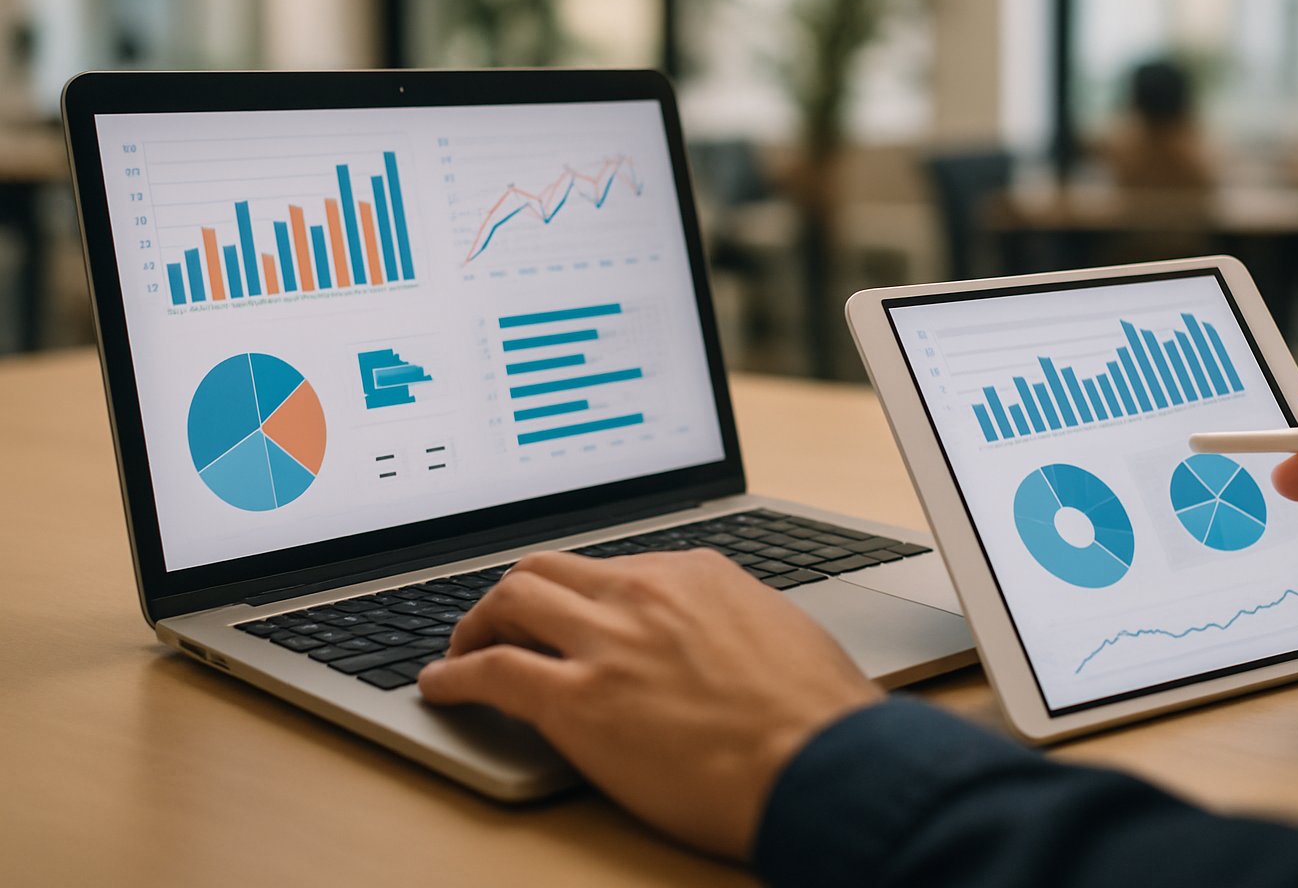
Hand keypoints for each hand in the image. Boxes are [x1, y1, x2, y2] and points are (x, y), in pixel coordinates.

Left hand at [416, 549, 882, 856]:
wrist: (823, 764)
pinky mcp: (578, 701)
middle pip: (550, 568)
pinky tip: (441, 686)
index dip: (579, 594)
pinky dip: (454, 675)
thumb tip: (715, 634)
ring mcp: (607, 642)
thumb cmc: (820, 714)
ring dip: (477, 623)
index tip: (569, 614)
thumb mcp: (782, 632)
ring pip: (511, 600)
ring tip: (462, 650)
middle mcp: (644, 592)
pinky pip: (492, 673)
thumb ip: (731, 621)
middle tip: (500, 623)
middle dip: (514, 593)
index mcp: (695, 572)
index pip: (612, 566)